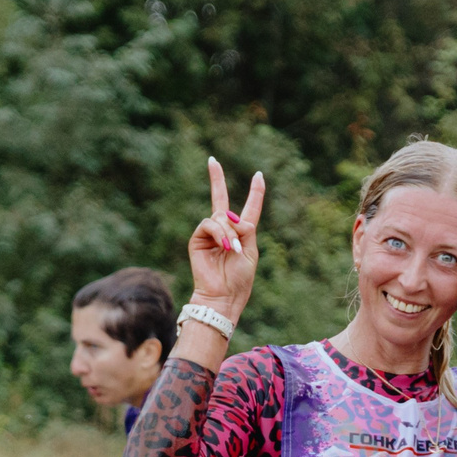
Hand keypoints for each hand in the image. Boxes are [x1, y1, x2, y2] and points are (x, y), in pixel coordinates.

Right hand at [185, 157, 265, 321]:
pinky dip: (220, 233)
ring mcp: (210, 234)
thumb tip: (230, 216)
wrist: (223, 296)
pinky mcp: (198, 239)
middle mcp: (224, 230)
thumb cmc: (239, 279)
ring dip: (229, 232)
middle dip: (216, 179)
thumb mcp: (250, 250)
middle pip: (220, 199)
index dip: (255, 193)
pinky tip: (224, 247)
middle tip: (212, 160)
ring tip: (231, 250)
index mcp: (242, 233)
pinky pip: (210, 224)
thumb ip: (245, 229)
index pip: (249, 208)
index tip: (259, 175)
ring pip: (220, 217)